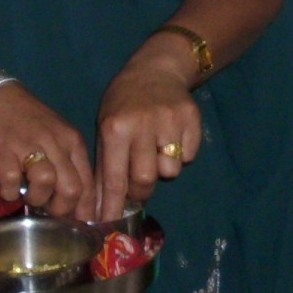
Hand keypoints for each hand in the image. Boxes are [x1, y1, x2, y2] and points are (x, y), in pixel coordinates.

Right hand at [0, 80, 94, 220]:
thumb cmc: (27, 120)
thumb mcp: (57, 136)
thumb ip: (68, 163)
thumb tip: (76, 201)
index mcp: (72, 141)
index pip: (89, 184)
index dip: (86, 210)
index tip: (79, 223)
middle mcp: (55, 143)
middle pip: (72, 189)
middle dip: (62, 209)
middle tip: (49, 210)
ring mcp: (28, 146)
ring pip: (46, 183)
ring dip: (37, 199)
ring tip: (28, 196)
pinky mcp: (2, 151)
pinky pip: (12, 181)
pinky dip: (10, 192)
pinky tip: (8, 189)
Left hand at [95, 36, 203, 221]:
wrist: (157, 69)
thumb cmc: (124, 103)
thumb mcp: (106, 127)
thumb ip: (106, 166)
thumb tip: (100, 207)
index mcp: (116, 128)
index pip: (114, 177)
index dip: (112, 205)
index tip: (110, 223)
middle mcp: (142, 125)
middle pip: (145, 179)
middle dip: (141, 191)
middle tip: (138, 187)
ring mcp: (169, 122)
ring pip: (170, 170)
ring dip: (163, 168)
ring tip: (156, 150)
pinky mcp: (192, 119)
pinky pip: (189, 156)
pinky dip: (180, 154)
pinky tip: (171, 135)